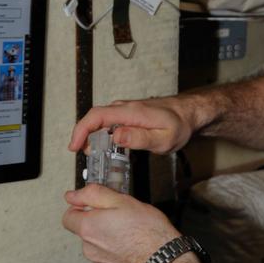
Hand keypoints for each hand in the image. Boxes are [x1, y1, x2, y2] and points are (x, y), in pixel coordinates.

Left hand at [62, 184, 180, 262]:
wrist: (163, 260)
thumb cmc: (148, 231)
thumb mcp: (121, 200)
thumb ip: (93, 194)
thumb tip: (73, 195)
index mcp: (88, 228)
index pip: (68, 216)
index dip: (80, 206)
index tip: (93, 203)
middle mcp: (89, 247)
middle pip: (83, 229)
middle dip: (96, 219)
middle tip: (118, 213)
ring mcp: (99, 260)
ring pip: (95, 241)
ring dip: (105, 233)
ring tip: (127, 228)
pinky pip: (105, 253)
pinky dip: (113, 246)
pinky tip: (130, 241)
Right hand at [68, 95, 199, 156]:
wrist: (189, 113)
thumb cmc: (179, 125)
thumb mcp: (163, 138)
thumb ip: (139, 138)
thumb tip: (116, 136)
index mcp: (131, 112)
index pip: (97, 116)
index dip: (81, 130)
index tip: (74, 146)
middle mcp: (125, 108)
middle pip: (94, 117)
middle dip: (82, 135)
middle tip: (81, 153)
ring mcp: (126, 110)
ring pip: (100, 120)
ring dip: (92, 135)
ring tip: (93, 154)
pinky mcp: (128, 114)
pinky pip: (109, 121)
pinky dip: (101, 133)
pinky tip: (104, 146)